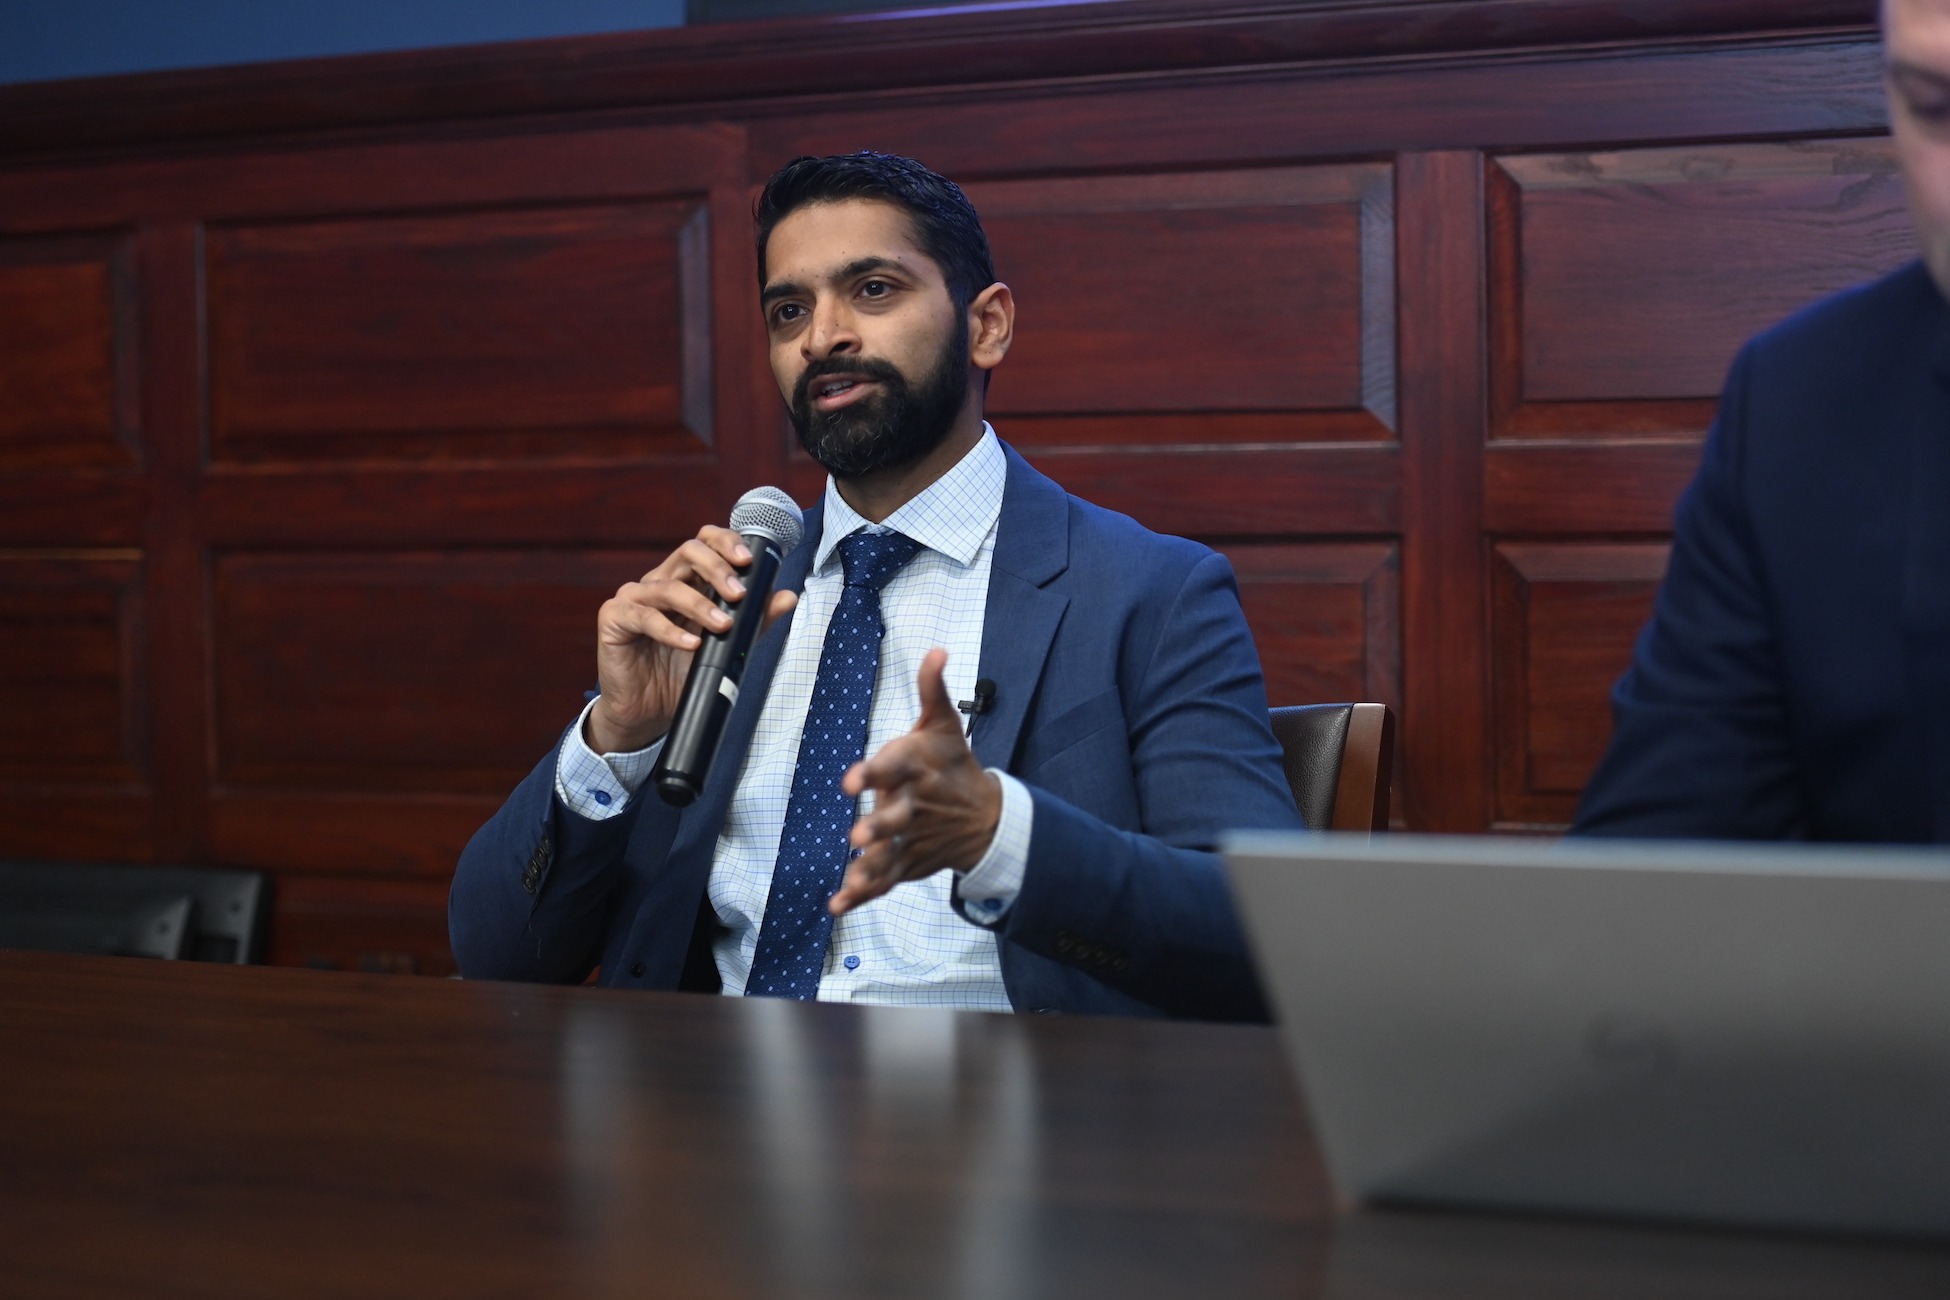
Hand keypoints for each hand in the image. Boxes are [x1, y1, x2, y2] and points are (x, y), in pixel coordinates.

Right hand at [587, 525, 796, 752]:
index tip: (749, 561)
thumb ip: (755, 620)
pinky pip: (643, 616)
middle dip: (718, 569)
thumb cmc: (684, 672)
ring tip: (722, 626)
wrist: (649, 711)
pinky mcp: (614, 618)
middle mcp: (660, 580)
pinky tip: (691, 643)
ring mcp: (634, 597)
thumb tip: (788, 597)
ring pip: (669, 586)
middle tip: (739, 595)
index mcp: (686, 579)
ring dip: (700, 605)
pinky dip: (670, 630)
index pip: (705, 543)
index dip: (726, 542)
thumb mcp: (727, 645)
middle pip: (688, 552)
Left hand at [830, 648, 1001, 914]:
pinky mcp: (907, 863)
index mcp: (919, 768)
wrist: (985, 818)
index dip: (875, 772)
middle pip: (896, 817)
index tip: (851, 780)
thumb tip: (936, 650)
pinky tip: (837, 905)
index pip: (897, 766)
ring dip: (870, 867)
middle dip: (879, 827)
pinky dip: (862, 896)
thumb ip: (933, 691)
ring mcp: (911, 838)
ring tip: (851, 877)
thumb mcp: (944, 726)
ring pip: (889, 854)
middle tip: (857, 836)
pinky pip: (884, 882)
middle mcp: (915, 805)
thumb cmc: (953, 765)